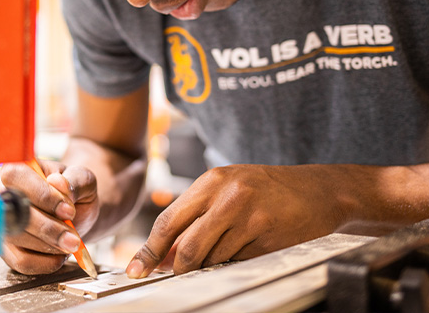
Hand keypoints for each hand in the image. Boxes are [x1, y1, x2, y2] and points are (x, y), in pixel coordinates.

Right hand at [0, 160, 97, 274]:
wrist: (76, 211)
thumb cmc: (74, 189)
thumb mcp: (83, 177)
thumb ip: (74, 179)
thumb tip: (57, 182)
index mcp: (18, 168)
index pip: (17, 178)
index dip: (42, 196)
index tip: (68, 210)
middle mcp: (0, 194)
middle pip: (13, 212)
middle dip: (48, 228)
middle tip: (74, 238)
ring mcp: (0, 223)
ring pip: (16, 238)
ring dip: (48, 245)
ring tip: (71, 243)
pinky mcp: (6, 249)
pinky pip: (18, 261)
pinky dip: (43, 263)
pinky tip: (60, 255)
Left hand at [126, 164, 345, 276]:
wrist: (317, 190)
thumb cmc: (268, 189)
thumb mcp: (228, 189)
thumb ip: (197, 216)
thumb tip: (165, 253)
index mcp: (212, 180)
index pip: (169, 220)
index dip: (150, 249)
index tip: (137, 269)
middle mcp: (228, 195)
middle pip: (186, 245)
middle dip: (179, 268)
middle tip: (179, 274)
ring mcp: (249, 216)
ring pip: (210, 259)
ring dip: (209, 265)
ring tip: (227, 249)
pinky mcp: (266, 237)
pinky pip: (236, 263)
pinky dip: (233, 264)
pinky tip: (246, 248)